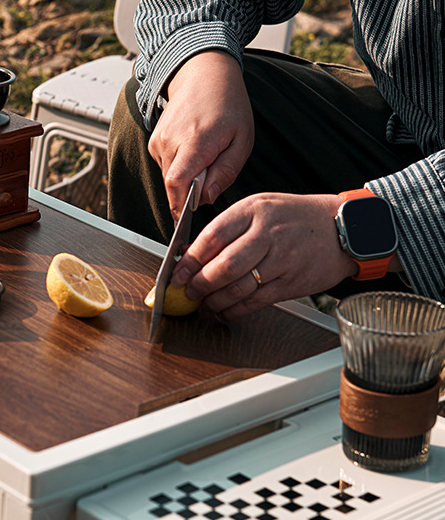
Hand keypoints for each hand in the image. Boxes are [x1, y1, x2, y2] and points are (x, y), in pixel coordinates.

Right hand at [148, 51, 253, 219]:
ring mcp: (159, 141)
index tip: (190, 216)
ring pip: (169, 178)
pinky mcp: (154, 142)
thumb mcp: (242, 140)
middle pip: (173, 186)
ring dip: (186, 178)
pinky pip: (166, 167)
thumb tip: (207, 198)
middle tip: (211, 175)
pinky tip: (193, 149)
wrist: (203, 74)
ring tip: (204, 156)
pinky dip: (180, 166)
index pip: (177, 184)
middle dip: (190, 191)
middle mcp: (171, 141)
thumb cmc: (227, 103)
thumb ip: (226, 172)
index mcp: (195, 141)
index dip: (181, 206)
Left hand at [173, 192, 356, 319]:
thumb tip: (190, 255)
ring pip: (239, 287)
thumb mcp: (258, 208)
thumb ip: (226, 229)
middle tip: (188, 292)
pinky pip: (256, 301)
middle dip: (200, 284)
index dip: (190, 259)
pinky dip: (235, 310)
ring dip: (215, 301)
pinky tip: (223, 311)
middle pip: (224, 266)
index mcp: (253, 211)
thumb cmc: (294, 217)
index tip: (177, 273)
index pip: (213, 237)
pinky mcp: (291, 282)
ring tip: (203, 305)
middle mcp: (267, 234)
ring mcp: (282, 259)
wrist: (342, 227)